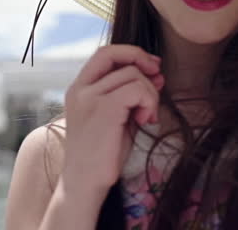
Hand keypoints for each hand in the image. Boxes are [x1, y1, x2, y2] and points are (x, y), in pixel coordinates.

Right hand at [60, 44, 163, 196]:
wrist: (85, 184)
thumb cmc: (102, 155)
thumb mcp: (116, 117)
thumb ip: (130, 94)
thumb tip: (156, 74)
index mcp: (79, 89)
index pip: (104, 53)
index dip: (130, 53)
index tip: (151, 65)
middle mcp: (80, 89)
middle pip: (117, 55)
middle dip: (143, 61)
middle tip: (159, 79)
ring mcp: (89, 98)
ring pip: (132, 74)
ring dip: (149, 93)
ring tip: (146, 116)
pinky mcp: (103, 109)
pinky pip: (137, 89)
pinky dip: (148, 101)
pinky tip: (145, 120)